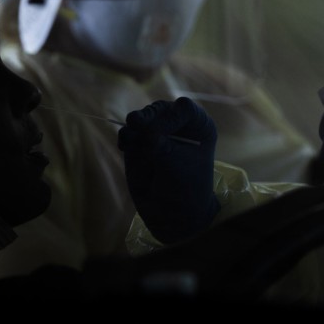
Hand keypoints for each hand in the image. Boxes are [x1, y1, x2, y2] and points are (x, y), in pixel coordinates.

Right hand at [117, 97, 220, 243]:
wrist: (172, 213)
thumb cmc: (185, 188)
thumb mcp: (177, 167)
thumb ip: (161, 148)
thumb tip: (140, 129)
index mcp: (198, 126)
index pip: (185, 109)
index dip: (170, 117)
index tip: (158, 133)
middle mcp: (178, 124)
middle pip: (161, 109)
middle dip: (148, 116)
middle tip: (135, 122)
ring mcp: (156, 132)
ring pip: (143, 118)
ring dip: (135, 125)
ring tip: (129, 139)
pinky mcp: (138, 142)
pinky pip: (129, 132)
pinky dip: (126, 136)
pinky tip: (125, 144)